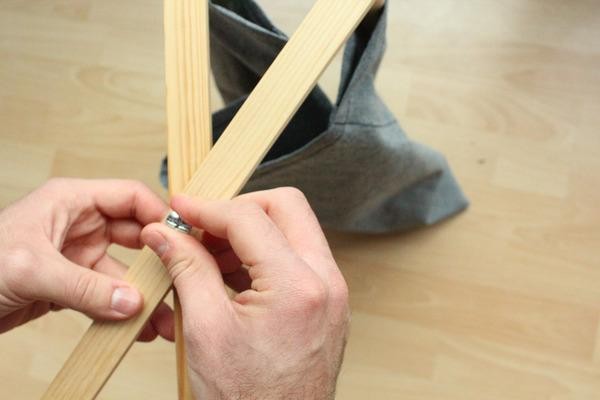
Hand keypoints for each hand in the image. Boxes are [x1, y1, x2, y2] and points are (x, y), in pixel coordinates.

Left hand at [0, 178, 173, 340]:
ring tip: (163, 319)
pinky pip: (107, 296)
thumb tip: (131, 302)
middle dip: (159, 262)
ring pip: (124, 273)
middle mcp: (79, 225)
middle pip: (135, 237)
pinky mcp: (72, 285)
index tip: (182, 241)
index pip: (130, 197)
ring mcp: (77, 256)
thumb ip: (84, 288)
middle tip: (182, 284)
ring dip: (144, 295)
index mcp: (71, 201)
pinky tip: (138, 328)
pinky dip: (123, 312)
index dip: (159, 215)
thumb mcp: (31, 270)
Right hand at [141, 188, 349, 399]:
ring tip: (210, 256)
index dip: (207, 208)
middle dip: (238, 209)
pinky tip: (232, 275)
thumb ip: (187, 269)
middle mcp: (326, 282)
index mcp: (297, 286)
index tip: (180, 209)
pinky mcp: (328, 302)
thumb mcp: (205, 330)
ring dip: (250, 232)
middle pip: (285, 207)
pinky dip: (264, 254)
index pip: (249, 218)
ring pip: (293, 228)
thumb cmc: (248, 399)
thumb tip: (165, 233)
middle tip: (201, 228)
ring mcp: (332, 292)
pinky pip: (298, 256)